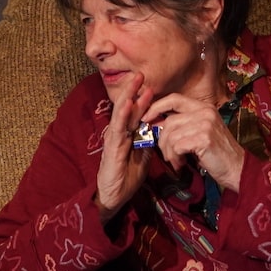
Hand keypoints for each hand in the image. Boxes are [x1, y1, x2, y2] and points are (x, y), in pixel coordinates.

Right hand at [95, 74, 153, 220]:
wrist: (114, 196)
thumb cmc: (126, 178)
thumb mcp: (143, 157)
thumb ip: (148, 143)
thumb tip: (159, 130)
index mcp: (127, 135)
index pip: (135, 113)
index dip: (142, 99)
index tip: (151, 85)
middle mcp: (118, 133)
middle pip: (127, 108)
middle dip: (134, 90)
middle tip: (141, 73)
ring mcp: (113, 138)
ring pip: (121, 113)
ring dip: (129, 96)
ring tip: (136, 81)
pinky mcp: (111, 147)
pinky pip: (118, 128)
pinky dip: (123, 114)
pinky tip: (128, 103)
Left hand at [141, 93, 245, 190]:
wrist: (236, 168)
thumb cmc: (215, 153)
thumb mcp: (200, 132)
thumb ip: (182, 124)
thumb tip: (154, 122)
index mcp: (204, 107)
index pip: (174, 99)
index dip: (156, 107)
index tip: (145, 119)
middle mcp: (205, 112)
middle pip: (169, 121)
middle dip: (162, 140)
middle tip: (167, 153)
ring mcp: (205, 124)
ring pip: (170, 135)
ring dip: (169, 152)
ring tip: (176, 160)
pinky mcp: (204, 138)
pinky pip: (176, 146)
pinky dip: (174, 157)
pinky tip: (181, 163)